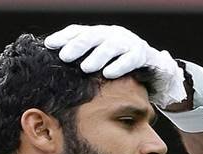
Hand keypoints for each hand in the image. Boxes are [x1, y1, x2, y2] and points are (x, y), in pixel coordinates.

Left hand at [44, 24, 186, 107]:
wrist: (154, 66)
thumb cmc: (120, 65)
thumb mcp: (100, 62)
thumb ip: (82, 62)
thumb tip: (56, 70)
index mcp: (99, 34)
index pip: (79, 31)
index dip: (64, 37)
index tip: (49, 45)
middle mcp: (112, 34)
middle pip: (93, 35)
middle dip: (78, 45)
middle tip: (64, 56)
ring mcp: (128, 42)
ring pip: (111, 45)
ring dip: (98, 56)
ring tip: (85, 68)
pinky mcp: (142, 54)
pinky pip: (130, 58)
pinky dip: (119, 66)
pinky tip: (109, 74)